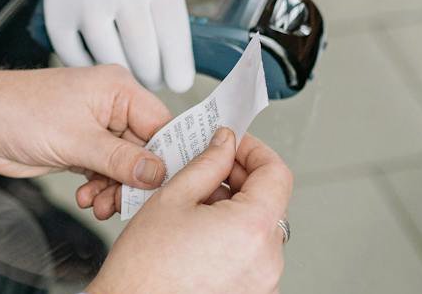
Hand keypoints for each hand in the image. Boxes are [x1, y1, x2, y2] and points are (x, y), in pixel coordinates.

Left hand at [0, 62, 173, 188]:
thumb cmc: (17, 111)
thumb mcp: (76, 139)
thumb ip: (121, 159)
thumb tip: (158, 173)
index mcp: (117, 89)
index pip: (162, 125)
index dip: (167, 158)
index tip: (167, 187)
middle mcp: (111, 106)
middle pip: (146, 151)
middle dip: (136, 181)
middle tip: (125, 203)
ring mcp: (95, 128)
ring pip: (126, 167)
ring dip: (115, 190)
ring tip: (98, 204)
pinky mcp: (80, 146)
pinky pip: (105, 172)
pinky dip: (100, 189)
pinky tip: (87, 198)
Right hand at [14, 0, 194, 90]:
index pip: (176, 40)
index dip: (179, 70)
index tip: (179, 80)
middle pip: (145, 59)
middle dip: (152, 75)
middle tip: (152, 76)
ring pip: (108, 59)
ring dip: (119, 71)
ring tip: (123, 70)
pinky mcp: (57, 1)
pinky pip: (69, 48)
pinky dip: (80, 60)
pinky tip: (89, 57)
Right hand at [85, 128, 291, 293]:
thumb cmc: (145, 265)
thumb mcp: (173, 197)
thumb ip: (207, 163)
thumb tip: (224, 143)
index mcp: (252, 229)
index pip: (276, 173)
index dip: (254, 150)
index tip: (234, 144)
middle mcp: (268, 260)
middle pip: (269, 201)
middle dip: (240, 179)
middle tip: (207, 169)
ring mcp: (264, 282)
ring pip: (259, 228)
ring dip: (235, 208)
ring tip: (196, 206)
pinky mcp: (253, 293)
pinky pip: (253, 254)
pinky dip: (233, 237)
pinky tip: (201, 233)